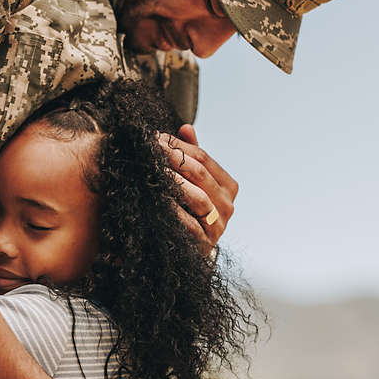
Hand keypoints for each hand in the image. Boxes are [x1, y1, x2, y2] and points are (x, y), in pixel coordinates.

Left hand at [161, 124, 237, 252]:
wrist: (185, 251)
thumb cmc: (188, 210)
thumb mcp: (191, 182)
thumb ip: (191, 156)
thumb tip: (186, 127)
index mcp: (228, 186)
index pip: (204, 158)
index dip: (179, 145)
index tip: (155, 137)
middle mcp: (227, 205)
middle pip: (200, 174)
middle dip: (173, 158)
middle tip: (150, 149)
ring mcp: (218, 226)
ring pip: (198, 197)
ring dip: (173, 181)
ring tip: (153, 169)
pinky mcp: (204, 244)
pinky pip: (189, 223)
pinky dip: (173, 209)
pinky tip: (156, 198)